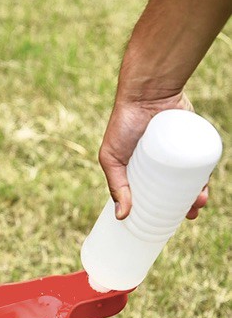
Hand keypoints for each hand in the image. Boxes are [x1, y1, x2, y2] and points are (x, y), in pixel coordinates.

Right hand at [98, 91, 208, 219]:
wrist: (146, 93)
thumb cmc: (122, 125)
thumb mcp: (111, 158)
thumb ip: (116, 185)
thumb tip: (121, 216)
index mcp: (138, 172)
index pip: (150, 196)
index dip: (158, 211)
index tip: (165, 224)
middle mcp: (158, 165)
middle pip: (173, 190)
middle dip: (182, 206)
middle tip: (190, 214)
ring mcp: (175, 153)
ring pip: (189, 178)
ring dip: (197, 193)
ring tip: (201, 201)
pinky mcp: (190, 141)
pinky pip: (199, 161)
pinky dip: (205, 174)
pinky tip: (207, 184)